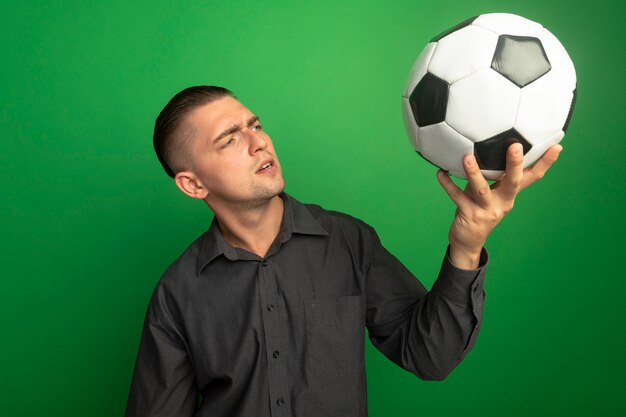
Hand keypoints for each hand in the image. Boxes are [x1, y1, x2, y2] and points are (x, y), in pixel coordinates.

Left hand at [436, 142, 562, 268]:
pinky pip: (457, 197)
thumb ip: (493, 175)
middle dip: (515, 164)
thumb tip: (489, 146)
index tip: (557, 147)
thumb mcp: (491, 193)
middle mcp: (502, 202)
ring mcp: (486, 210)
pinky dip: (448, 185)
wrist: (468, 241)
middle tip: (515, 146)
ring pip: (481, 190)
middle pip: (512, 182)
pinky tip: (440, 173)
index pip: (532, 177)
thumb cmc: (480, 209)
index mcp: (510, 195)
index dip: (545, 163)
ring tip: (467, 158)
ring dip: (474, 173)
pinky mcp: (469, 215)